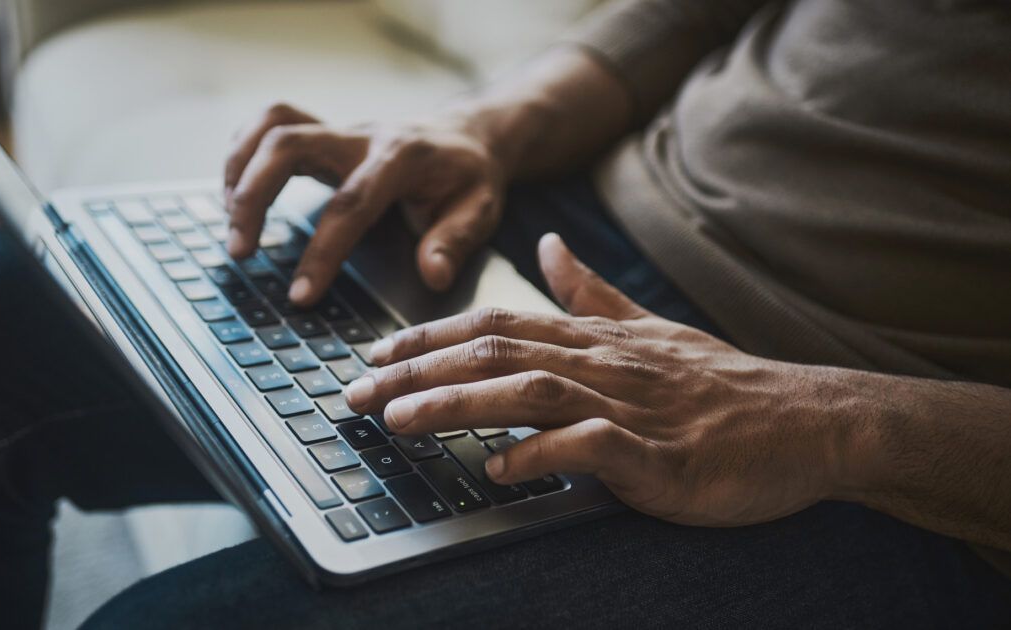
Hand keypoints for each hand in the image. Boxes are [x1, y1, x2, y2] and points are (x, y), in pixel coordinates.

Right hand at [223, 103, 507, 304]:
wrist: (468, 135)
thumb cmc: (469, 178)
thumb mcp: (480, 211)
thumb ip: (454, 241)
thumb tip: (432, 275)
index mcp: (402, 158)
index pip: (351, 203)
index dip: (322, 250)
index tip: (300, 295)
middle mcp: (363, 136)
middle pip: (290, 143)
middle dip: (255, 195)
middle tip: (240, 250)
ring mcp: (339, 130)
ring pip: (273, 124)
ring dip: (239, 168)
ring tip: (231, 222)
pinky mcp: (323, 134)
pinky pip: (271, 125)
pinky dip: (244, 153)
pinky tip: (236, 193)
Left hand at [345, 233, 848, 525]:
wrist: (807, 423)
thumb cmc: (722, 385)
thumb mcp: (650, 330)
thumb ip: (593, 292)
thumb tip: (549, 248)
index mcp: (594, 338)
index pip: (495, 324)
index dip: (429, 337)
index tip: (376, 354)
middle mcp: (602, 363)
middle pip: (495, 352)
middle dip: (418, 370)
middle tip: (357, 392)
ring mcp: (630, 407)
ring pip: (528, 391)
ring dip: (457, 405)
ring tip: (399, 421)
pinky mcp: (658, 454)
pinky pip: (589, 449)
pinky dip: (540, 455)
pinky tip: (497, 468)